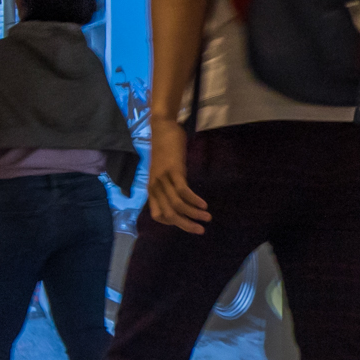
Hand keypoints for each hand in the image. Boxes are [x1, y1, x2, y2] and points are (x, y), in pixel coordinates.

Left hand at [142, 120, 211, 234]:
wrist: (163, 128)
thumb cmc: (165, 149)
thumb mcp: (164, 171)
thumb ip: (168, 184)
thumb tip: (180, 197)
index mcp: (152, 189)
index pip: (158, 215)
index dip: (171, 222)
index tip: (185, 221)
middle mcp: (155, 187)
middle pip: (169, 214)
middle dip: (185, 225)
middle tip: (200, 231)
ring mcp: (163, 179)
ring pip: (177, 205)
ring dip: (193, 214)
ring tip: (207, 218)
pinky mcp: (173, 170)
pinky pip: (183, 191)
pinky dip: (194, 200)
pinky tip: (203, 204)